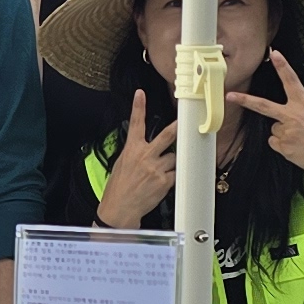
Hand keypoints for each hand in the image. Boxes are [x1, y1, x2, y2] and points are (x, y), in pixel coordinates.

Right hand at [98, 90, 178, 226]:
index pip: (136, 124)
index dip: (138, 107)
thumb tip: (144, 147)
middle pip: (167, 136)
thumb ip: (135, 153)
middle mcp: (145, 156)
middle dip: (177, 127)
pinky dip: (173, 176)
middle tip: (185, 120)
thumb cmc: (119, 188)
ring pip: (174, 157)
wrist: (120, 209)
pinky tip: (163, 183)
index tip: (140, 94)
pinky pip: (176, 173)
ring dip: (172, 162)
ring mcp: (156, 168)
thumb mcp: (122, 164)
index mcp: (132, 150)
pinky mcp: (164, 181)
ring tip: (161, 172)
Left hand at [226, 52, 303, 193]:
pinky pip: (275, 142)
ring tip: (301, 139)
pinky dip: (283, 145)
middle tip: (230, 96)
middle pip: (263, 105)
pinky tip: (297, 147)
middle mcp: (293, 116)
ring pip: (274, 128)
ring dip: (284, 133)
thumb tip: (286, 117)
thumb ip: (302, 111)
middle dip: (245, 100)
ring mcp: (286, 132)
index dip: (282, 66)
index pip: (292, 81)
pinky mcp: (283, 147)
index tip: (274, 54)